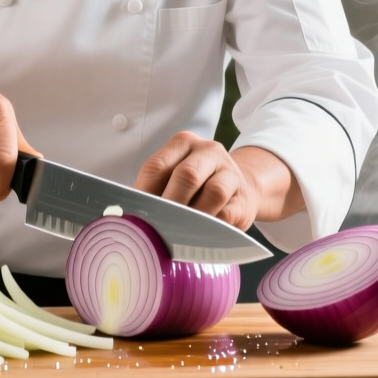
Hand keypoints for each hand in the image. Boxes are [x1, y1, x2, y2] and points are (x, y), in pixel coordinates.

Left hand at [134, 132, 264, 229]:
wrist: (239, 189)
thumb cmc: (197, 186)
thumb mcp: (175, 176)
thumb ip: (155, 189)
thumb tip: (132, 216)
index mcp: (183, 143)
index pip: (158, 166)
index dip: (145, 193)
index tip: (137, 215)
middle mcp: (208, 151)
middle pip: (187, 175)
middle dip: (171, 204)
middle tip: (159, 226)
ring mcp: (230, 172)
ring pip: (214, 192)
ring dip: (196, 216)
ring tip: (181, 233)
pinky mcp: (244, 198)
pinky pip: (228, 213)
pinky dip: (213, 227)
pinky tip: (202, 234)